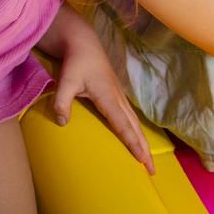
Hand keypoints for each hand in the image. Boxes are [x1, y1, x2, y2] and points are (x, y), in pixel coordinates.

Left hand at [51, 36, 154, 174]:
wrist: (83, 43)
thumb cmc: (75, 62)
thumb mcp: (65, 80)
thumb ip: (62, 101)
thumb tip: (62, 123)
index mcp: (108, 97)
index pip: (122, 125)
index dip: (132, 143)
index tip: (142, 159)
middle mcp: (118, 98)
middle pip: (134, 128)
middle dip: (144, 149)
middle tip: (151, 169)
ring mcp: (119, 96)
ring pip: (134, 123)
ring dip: (143, 141)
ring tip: (148, 160)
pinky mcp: (117, 95)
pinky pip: (130, 117)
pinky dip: (137, 131)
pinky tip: (137, 139)